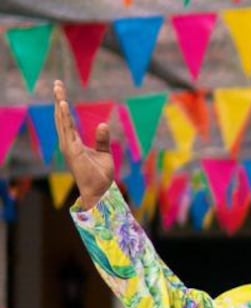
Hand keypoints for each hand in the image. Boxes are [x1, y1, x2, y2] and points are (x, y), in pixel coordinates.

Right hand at [53, 79, 114, 207]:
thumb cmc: (101, 176)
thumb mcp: (104, 154)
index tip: (61, 91)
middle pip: (61, 117)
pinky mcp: (72, 150)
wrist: (100, 191)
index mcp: (73, 143)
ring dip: (60, 104)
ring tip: (58, 88)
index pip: (67, 120)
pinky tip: (63, 104)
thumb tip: (103, 124)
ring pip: (62, 121)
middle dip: (59, 99)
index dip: (63, 105)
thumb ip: (102, 140)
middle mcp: (68, 143)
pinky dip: (65, 117)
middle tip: (57, 83)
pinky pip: (68, 130)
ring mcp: (68, 146)